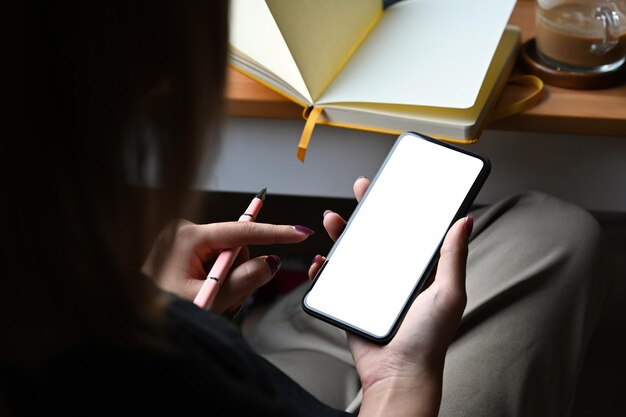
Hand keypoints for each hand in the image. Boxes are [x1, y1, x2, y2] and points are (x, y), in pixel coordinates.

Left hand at [143, 219, 313, 313]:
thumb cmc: (158, 310)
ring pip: (229, 256)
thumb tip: (270, 263)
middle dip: (239, 272)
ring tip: (210, 299)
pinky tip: (205, 293)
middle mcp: (186, 232)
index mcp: (189, 237)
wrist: (131, 319)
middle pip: (236, 246)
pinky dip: (219, 279)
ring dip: (229, 280)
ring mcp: (184, 241)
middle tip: (225, 299)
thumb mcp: (208, 299)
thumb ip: (243, 281)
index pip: (242, 231)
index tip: (301, 233)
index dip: (276, 234)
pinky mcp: (184, 251)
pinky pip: (216, 262)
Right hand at [309, 177, 470, 415]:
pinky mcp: (351, 303)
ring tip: (333, 220)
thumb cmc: (428, 340)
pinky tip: (322, 261)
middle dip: (367, 211)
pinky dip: (324, 269)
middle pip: (377, 236)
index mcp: (419, 272)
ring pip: (352, 253)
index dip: (400, 207)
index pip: (408, 231)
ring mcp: (370, 290)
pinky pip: (333, 280)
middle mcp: (394, 278)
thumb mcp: (448, 292)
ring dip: (341, 234)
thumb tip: (465, 221)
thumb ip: (452, 256)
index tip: (393, 186)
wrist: (397, 376)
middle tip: (362, 189)